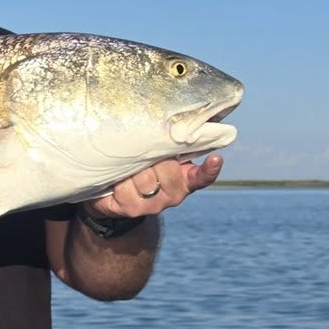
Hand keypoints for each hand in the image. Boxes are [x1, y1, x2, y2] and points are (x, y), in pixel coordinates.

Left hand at [86, 153, 222, 222]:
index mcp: (184, 179)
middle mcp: (174, 194)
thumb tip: (173, 119)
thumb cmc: (140, 166)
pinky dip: (119, 179)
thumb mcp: (156, 154)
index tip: (216, 158)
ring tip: (128, 166)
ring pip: (145, 179)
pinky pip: (126, 189)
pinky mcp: (134, 210)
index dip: (210, 169)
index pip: (202, 177)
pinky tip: (118, 179)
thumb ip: (168, 144)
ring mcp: (155, 205)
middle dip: (153, 158)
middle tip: (142, 154)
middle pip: (167, 170)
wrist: (112, 193)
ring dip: (133, 168)